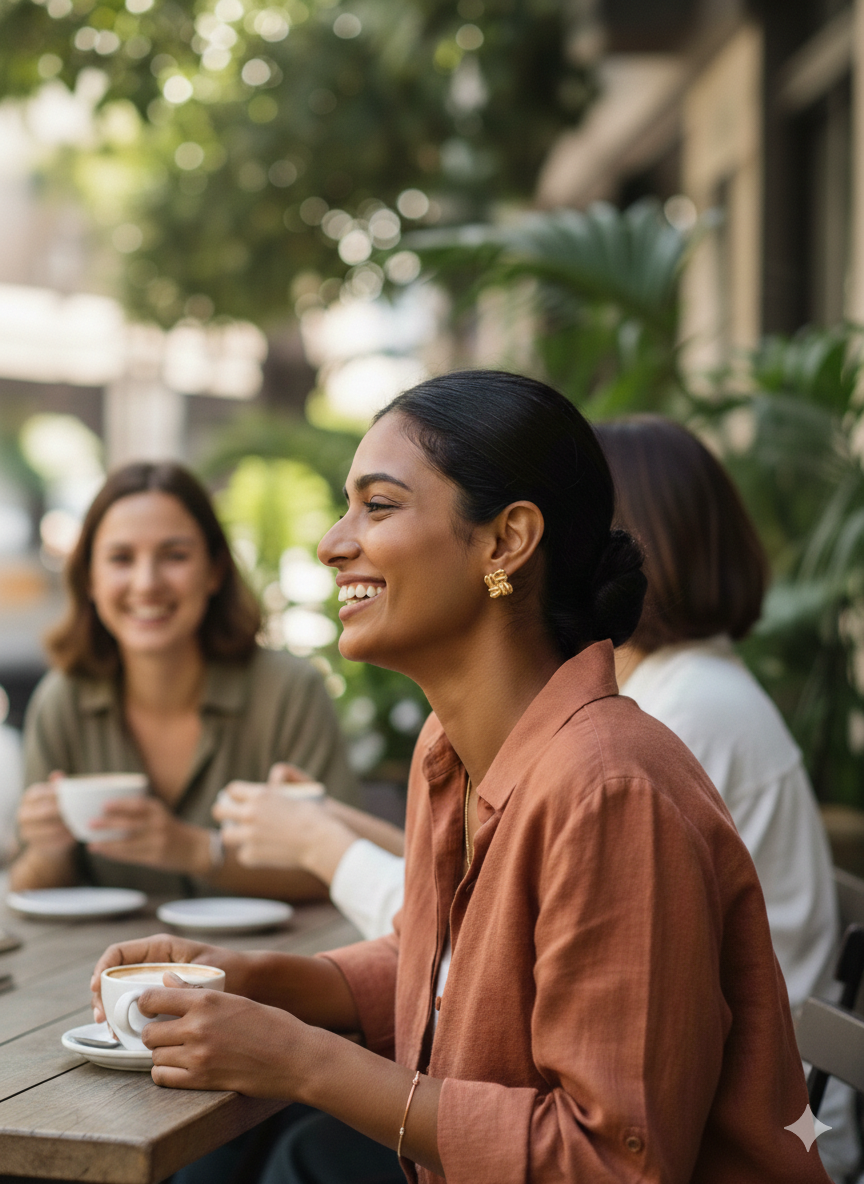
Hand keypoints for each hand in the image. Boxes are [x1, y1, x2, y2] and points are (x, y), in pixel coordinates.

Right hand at [17, 774, 75, 854]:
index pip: (46, 794)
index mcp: (29, 796)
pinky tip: (74, 835)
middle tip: (82, 811)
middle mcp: (23, 813)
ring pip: (50, 828)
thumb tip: (58, 774)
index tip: (78, 797)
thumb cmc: (56, 811)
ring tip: (80, 823)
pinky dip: (64, 838)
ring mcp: (25, 830)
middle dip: (65, 812)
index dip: (62, 796)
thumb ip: (58, 787)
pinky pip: (51, 842)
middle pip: (47, 811)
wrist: (48, 837)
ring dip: (66, 826)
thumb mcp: (56, 797)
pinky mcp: (33, 845)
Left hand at [87, 796, 209, 874]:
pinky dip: (114, 853)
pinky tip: (102, 851)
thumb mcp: (159, 815)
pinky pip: (130, 855)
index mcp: (158, 810)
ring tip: (91, 843)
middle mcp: (158, 824)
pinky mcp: (155, 857)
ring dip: (107, 843)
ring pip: (127, 842)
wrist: (193, 849)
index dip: (120, 805)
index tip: (103, 805)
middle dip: (108, 824)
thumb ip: (139, 812)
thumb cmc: (169, 829)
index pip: (137, 805)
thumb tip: (106, 812)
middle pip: (129, 824)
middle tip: (90, 823)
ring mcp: (157, 842)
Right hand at [90, 933, 250, 1021]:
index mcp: (160, 949)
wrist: (249, 982)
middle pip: (114, 976)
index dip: (102, 968)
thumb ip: (184, 982)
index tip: (96, 987)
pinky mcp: (161, 1000)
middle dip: (102, 996)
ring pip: (121, 994)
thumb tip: (158, 993)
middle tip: (102, 1018)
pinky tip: (127, 1034)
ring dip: (112, 1011)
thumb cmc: (230, 970)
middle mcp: (154, 964)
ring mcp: (155, 982)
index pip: (119, 952)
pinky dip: (127, 1020)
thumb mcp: (205, 974)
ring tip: (114, 1030)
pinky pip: (136, 1007)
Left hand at [139, 974, 316, 1095]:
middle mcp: (197, 1026)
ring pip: (155, 1057)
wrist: (294, 1056)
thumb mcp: (234, 999)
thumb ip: (196, 992)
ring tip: (179, 1051)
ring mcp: (198, 1055)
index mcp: (206, 1000)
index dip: (145, 1005)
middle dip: (154, 1034)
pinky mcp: (202, 1080)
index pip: (153, 999)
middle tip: (167, 1034)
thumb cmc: (270, 1024)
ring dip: (163, 1054)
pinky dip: (166, 1073)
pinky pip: (163, 1078)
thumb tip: (166, 980)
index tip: (148, 1009)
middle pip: (149, 1033)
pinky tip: (180, 1067)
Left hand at [214, 782, 355, 880]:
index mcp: (259, 795)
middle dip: (224, 813)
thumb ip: (276, 787)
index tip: (237, 800)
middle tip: (232, 817)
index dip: (234, 795)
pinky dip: (251, 854)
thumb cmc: (314, 815)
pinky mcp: (252, 855)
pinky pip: (242, 854)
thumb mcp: (294, 793)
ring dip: (234, 835)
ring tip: (243, 837)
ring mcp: (249, 836)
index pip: (231, 790)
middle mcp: (250, 814)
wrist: (321, 841)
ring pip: (226, 836)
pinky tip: (261, 852)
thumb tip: (270, 781)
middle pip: (219, 811)